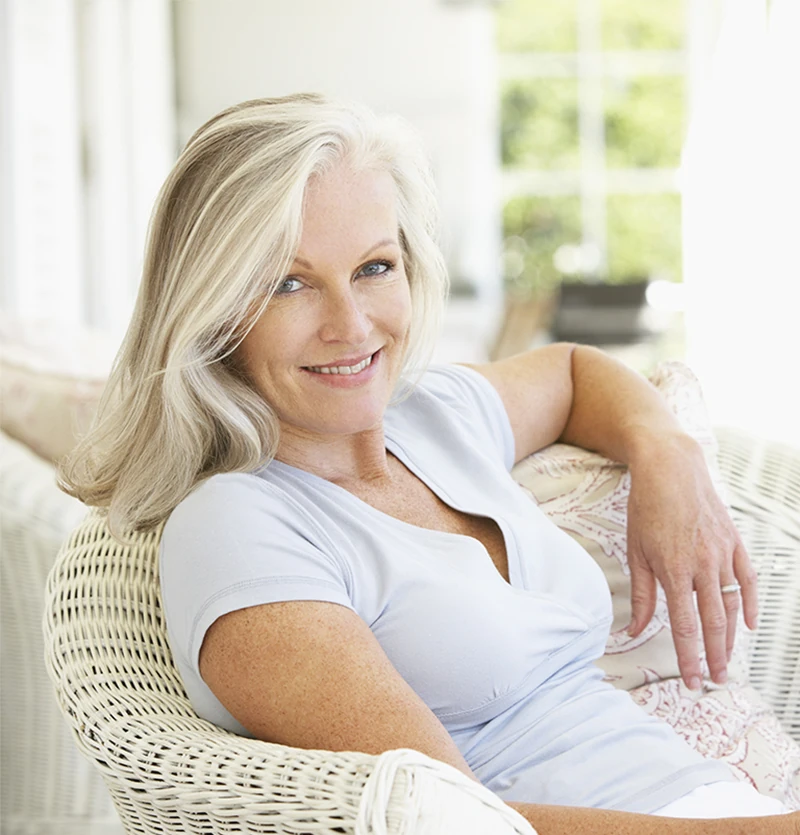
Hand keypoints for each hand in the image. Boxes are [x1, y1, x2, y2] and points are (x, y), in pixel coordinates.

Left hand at [625, 433, 757, 689]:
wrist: (671, 468)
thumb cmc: (647, 508)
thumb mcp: (635, 551)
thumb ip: (640, 595)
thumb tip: (633, 630)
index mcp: (674, 570)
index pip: (684, 626)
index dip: (689, 657)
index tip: (693, 681)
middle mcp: (702, 565)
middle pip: (713, 622)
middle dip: (715, 656)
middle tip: (716, 681)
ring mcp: (723, 554)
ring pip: (732, 605)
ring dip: (730, 636)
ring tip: (727, 660)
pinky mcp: (735, 542)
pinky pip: (747, 579)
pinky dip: (750, 603)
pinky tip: (748, 624)